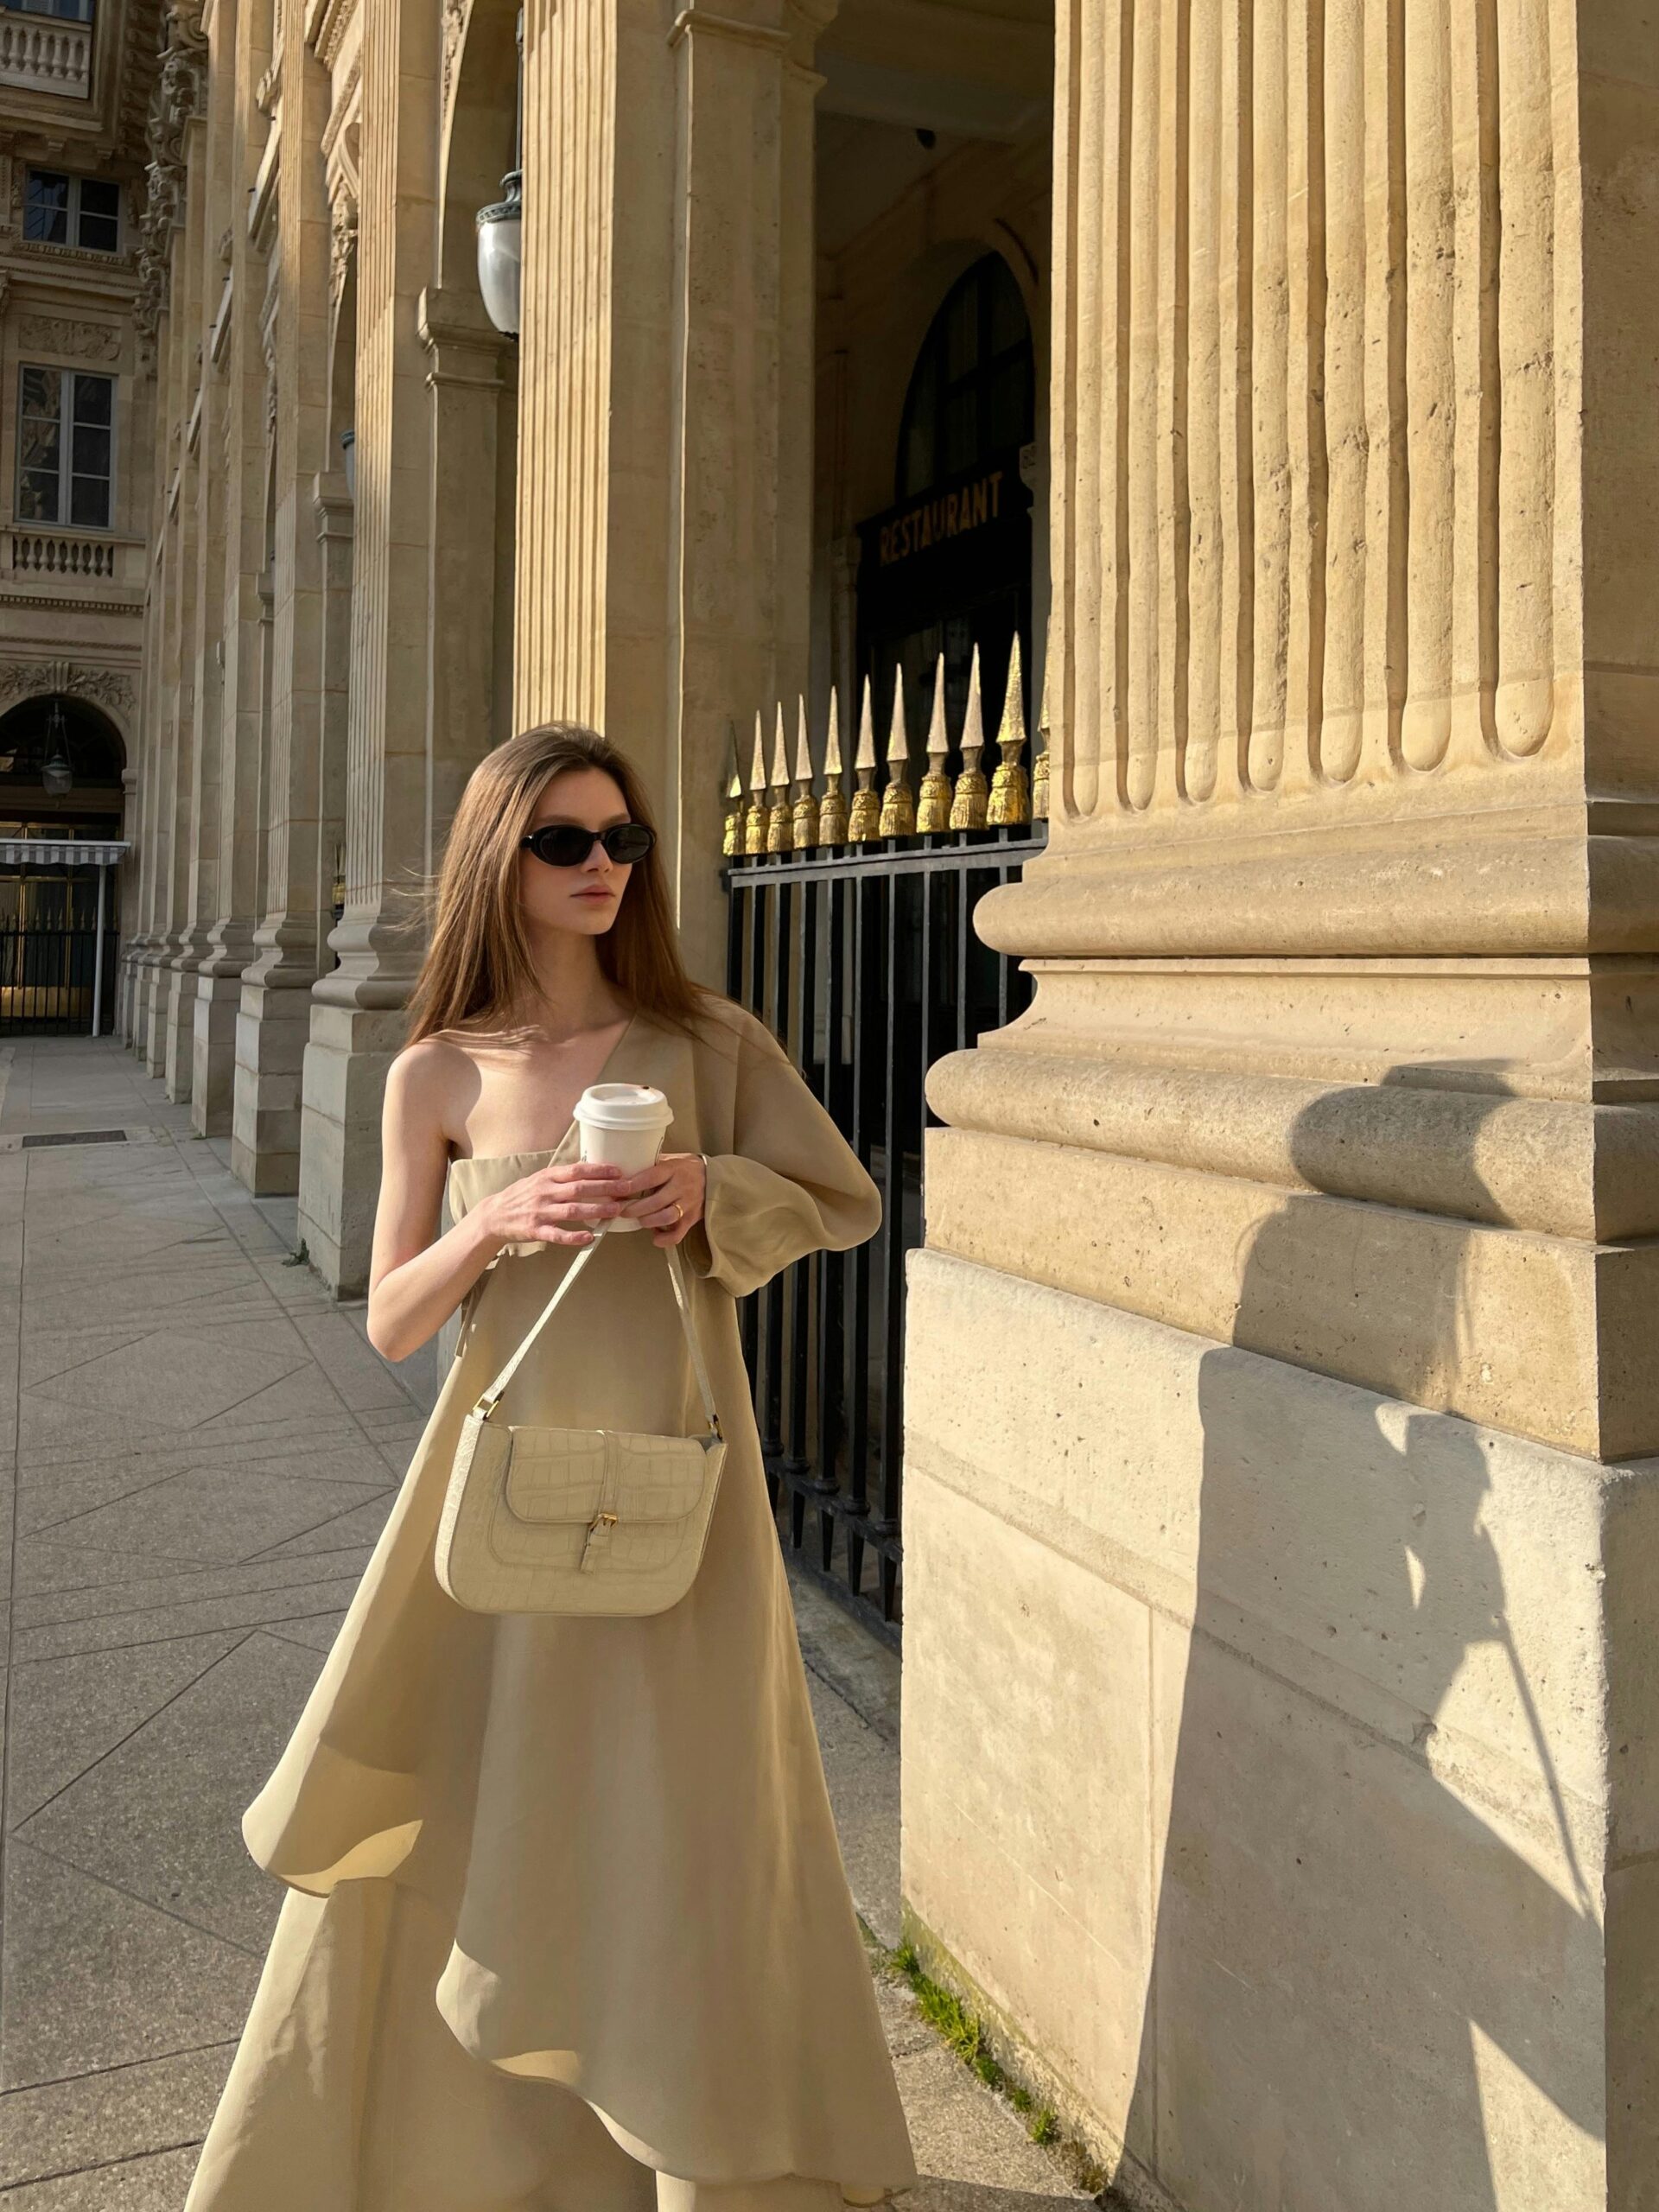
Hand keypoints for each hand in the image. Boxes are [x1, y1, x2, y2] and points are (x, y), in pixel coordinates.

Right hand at [480, 1159, 629, 1246]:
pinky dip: (574, 1236)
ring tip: (615, 1210)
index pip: (577, 1170)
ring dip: (596, 1210)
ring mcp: (540, 1211)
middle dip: (606, 1188)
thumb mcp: (539, 1179)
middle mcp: (544, 1192)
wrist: (494, 1215)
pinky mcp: (535, 1230)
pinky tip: (590, 1237)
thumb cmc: (521, 1196)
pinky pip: (557, 1234)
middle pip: (580, 1188)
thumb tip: (589, 1169)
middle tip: (626, 1189)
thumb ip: (561, 1176)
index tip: (618, 1171)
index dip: (599, 1170)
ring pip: (572, 1210)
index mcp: (547, 1177)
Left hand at [611, 1151, 706, 1245]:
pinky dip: (665, 1238)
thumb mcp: (670, 1159)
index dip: (633, 1185)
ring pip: (667, 1217)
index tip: (619, 1190)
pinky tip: (655, 1236)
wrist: (715, 1177)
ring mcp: (688, 1203)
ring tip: (640, 1220)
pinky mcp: (692, 1218)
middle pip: (656, 1201)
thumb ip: (650, 1165)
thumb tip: (623, 1172)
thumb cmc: (686, 1168)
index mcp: (674, 1169)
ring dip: (649, 1221)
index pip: (651, 1177)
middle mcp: (682, 1186)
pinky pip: (678, 1233)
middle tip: (623, 1210)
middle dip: (635, 1208)